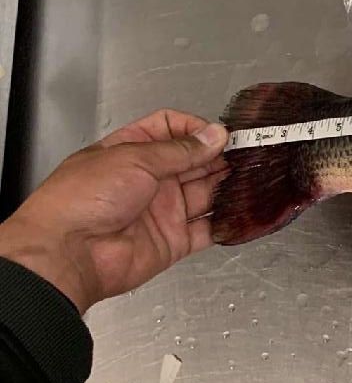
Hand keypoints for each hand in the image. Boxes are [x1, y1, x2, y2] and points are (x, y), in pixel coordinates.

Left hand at [0, 111, 228, 312]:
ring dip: (227, 187)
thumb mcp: (134, 158)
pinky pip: (207, 230)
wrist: (69, 253)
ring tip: (250, 178)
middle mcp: (147, 181)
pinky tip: (241, 212)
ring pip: (205, 194)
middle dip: (219, 157)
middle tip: (246, 154)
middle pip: (193, 162)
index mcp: (131, 152)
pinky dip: (225, 223)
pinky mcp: (173, 241)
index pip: (170, 130)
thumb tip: (213, 136)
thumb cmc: (83, 200)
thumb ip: (181, 150)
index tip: (219, 134)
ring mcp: (161, 211)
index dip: (196, 129)